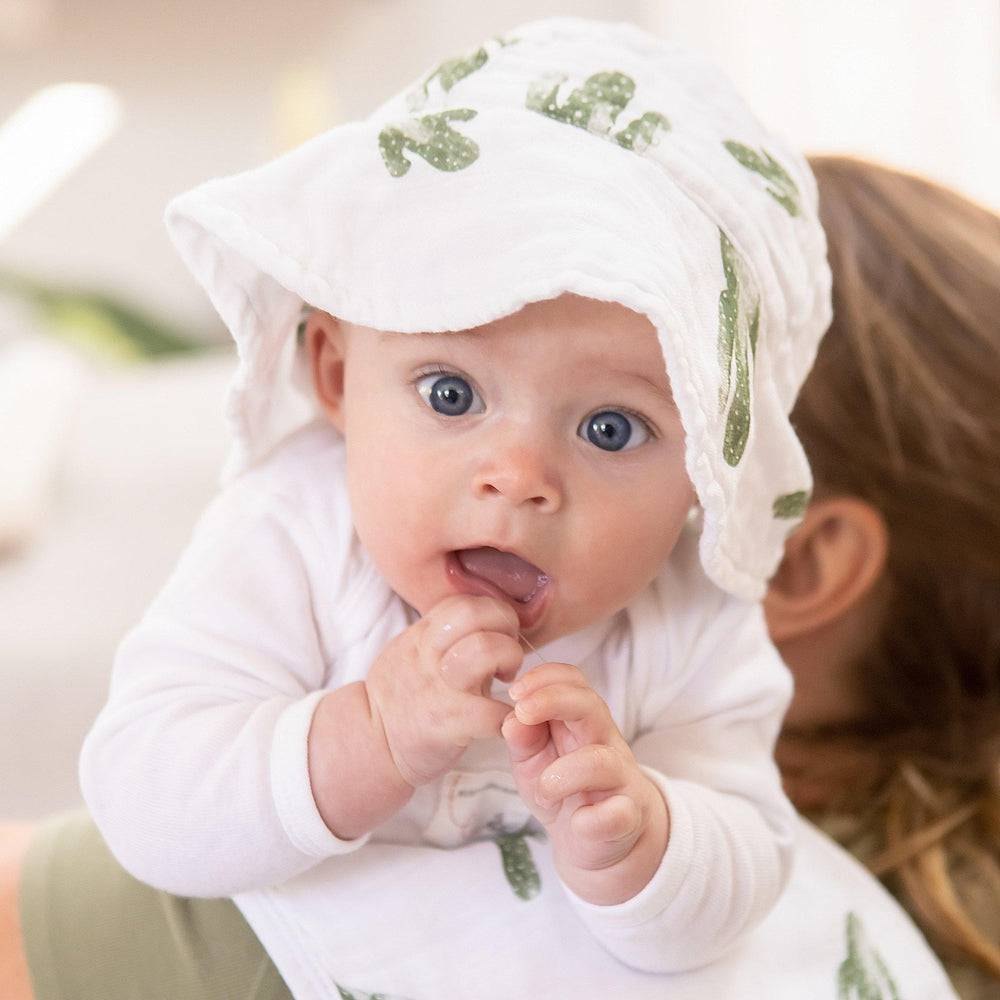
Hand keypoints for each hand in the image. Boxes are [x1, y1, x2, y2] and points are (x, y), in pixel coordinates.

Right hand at [365, 594, 522, 787]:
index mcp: (423, 634)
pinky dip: (507, 715)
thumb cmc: (402, 696)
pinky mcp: (448, 723)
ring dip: (510, 661)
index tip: (498, 636)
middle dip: (506, 628)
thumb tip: (491, 622)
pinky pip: (491, 712)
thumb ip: (445, 634)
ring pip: (485, 650)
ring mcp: (438, 687)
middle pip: (476, 613)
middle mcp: (429, 654)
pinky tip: (504, 719)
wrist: (372, 743)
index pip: (465, 602)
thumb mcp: (412, 651)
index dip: (492, 613)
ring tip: (505, 680)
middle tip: (508, 655)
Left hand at [501, 662, 668, 903]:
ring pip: (603, 761)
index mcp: (580, 722)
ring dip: (564, 774)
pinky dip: (594, 820)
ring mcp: (620, 779)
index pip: (573, 682)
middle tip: (522, 711)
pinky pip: (619, 813)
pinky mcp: (628, 817)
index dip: (545, 678)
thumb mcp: (532, 762)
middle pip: (591, 705)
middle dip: (554, 699)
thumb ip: (523, 739)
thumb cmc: (562, 790)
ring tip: (544, 789)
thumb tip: (513, 719)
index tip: (514, 692)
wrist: (595, 841)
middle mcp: (604, 742)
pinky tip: (578, 822)